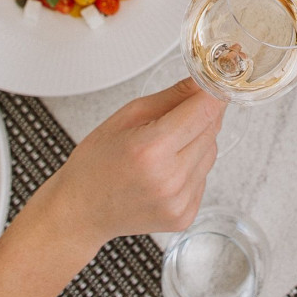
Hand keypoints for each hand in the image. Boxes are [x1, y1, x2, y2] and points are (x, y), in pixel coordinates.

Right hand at [34, 78, 222, 249]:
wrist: (81, 212)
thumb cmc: (96, 163)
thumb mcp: (127, 116)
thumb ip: (172, 97)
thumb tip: (203, 82)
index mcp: (152, 149)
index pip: (203, 110)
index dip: (213, 92)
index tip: (215, 83)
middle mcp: (170, 178)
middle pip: (211, 130)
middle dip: (201, 116)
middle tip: (178, 115)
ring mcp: (180, 200)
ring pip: (211, 153)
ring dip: (197, 142)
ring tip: (164, 148)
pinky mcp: (186, 215)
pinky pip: (204, 176)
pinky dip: (192, 167)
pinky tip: (166, 170)